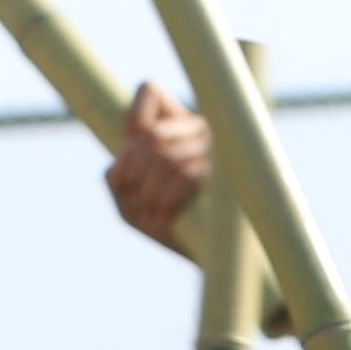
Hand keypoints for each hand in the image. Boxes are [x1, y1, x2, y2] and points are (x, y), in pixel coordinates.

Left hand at [106, 81, 217, 255]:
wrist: (228, 257)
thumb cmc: (179, 232)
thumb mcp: (137, 208)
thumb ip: (119, 182)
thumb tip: (116, 167)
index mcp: (183, 127)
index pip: (151, 92)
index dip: (133, 125)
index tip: (130, 164)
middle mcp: (207, 129)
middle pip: (152, 136)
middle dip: (134, 172)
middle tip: (137, 204)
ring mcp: (223, 148)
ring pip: (166, 154)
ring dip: (150, 191)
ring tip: (152, 218)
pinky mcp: (233, 173)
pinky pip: (188, 174)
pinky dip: (168, 199)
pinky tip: (165, 220)